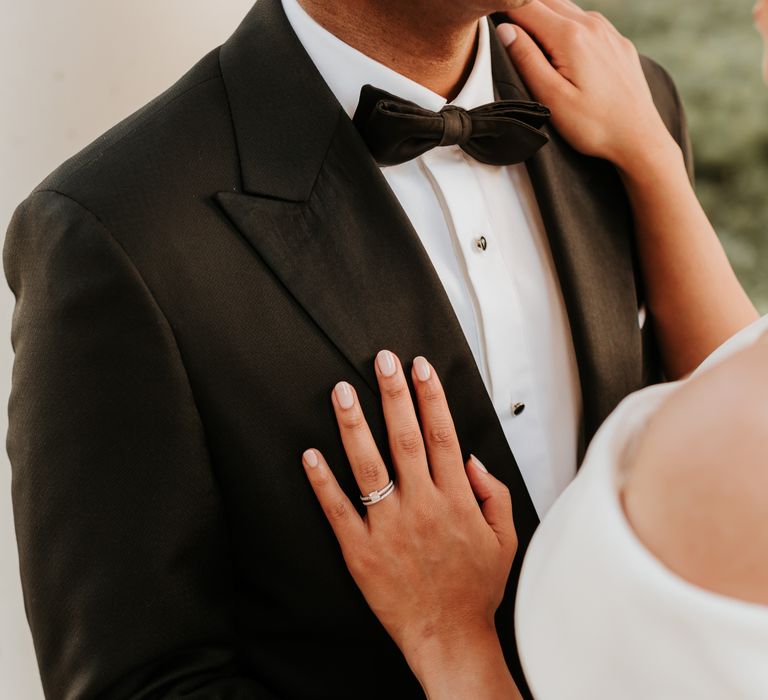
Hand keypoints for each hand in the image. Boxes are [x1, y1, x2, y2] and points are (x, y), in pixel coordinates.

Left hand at [302, 351, 518, 697]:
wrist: (448, 636)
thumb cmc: (473, 589)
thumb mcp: (504, 539)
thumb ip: (492, 493)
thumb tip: (470, 458)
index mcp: (455, 500)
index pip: (443, 435)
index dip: (431, 397)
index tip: (420, 368)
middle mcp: (422, 506)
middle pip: (406, 438)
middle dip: (394, 394)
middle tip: (381, 361)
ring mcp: (389, 527)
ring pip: (369, 466)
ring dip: (355, 426)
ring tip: (342, 393)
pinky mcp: (361, 550)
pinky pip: (338, 510)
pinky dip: (323, 481)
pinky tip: (310, 455)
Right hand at [499, 0, 679, 171]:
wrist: (638, 138)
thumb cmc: (593, 125)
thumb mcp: (551, 97)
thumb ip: (527, 59)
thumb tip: (506, 30)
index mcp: (571, 37)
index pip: (525, 7)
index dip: (503, 11)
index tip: (488, 23)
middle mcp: (592, 25)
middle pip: (546, 1)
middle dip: (521, 10)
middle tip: (503, 29)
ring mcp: (608, 31)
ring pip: (566, 8)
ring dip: (543, 16)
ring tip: (527, 36)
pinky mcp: (617, 42)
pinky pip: (585, 21)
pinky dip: (565, 25)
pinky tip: (559, 45)